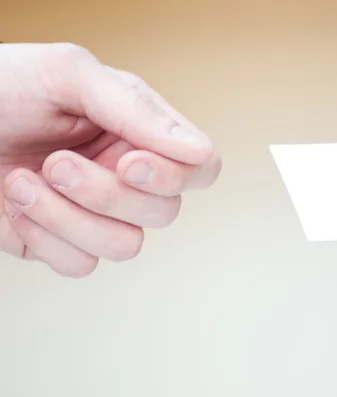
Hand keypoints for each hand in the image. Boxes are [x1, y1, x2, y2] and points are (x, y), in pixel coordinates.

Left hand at [0, 43, 220, 276]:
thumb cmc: (2, 85)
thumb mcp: (70, 75)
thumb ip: (137, 110)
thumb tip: (199, 152)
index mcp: (142, 134)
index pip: (200, 168)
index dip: (175, 175)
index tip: (128, 161)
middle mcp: (128, 177)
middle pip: (165, 213)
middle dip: (106, 193)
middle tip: (56, 162)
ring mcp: (97, 214)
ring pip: (125, 246)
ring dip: (68, 216)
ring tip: (23, 179)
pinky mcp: (62, 242)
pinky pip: (80, 265)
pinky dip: (43, 236)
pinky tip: (15, 203)